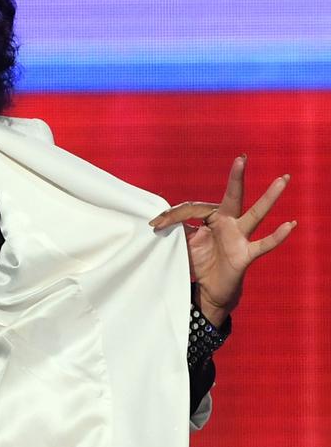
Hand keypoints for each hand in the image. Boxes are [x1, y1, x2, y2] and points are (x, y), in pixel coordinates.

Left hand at [149, 155, 295, 326]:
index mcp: (212, 218)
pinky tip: (289, 224)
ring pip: (255, 214)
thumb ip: (178, 228)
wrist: (208, 288)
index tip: (155, 225)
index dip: (173, 215)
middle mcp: (229, 223)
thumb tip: (161, 218)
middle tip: (242, 158)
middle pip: (233, 197)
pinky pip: (264, 244)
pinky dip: (277, 236)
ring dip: (269, 198)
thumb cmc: (200, 261)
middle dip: (237, 178)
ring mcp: (240, 237)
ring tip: (283, 179)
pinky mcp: (246, 255)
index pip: (194, 208)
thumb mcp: (185, 242)